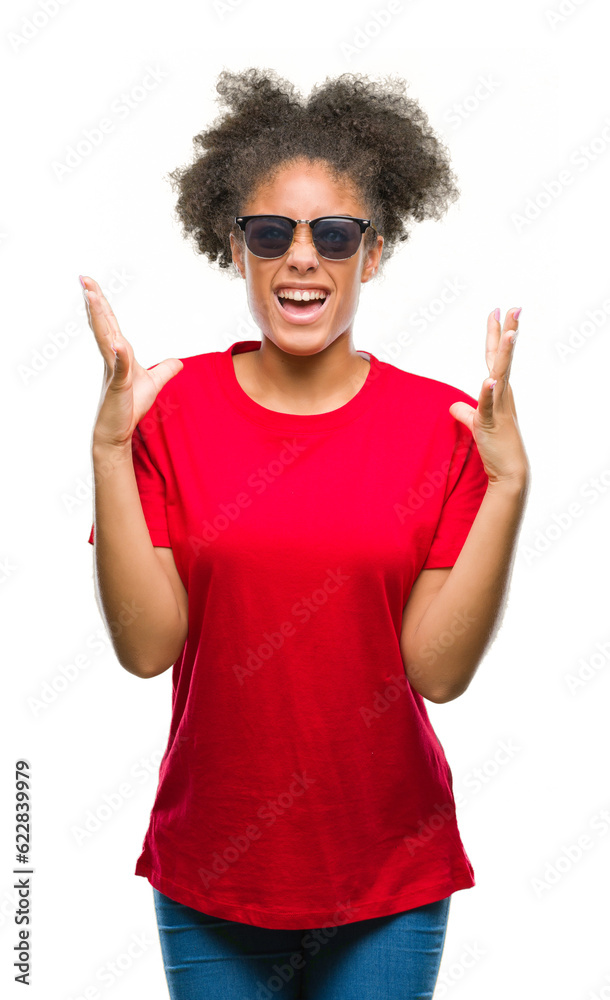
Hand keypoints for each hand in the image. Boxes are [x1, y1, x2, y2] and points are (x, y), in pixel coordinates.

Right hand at [81, 275, 183, 449]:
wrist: (117, 432)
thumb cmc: (129, 408)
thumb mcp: (153, 384)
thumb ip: (164, 370)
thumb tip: (178, 362)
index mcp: (118, 354)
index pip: (110, 325)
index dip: (101, 305)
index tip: (90, 285)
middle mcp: (112, 358)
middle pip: (103, 325)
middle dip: (95, 301)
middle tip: (84, 279)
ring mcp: (113, 371)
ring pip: (106, 339)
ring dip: (100, 318)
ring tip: (91, 296)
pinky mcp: (118, 386)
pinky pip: (120, 368)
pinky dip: (120, 355)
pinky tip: (119, 344)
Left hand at [448, 307, 529, 488]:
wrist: (508, 470)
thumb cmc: (496, 445)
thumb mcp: (477, 424)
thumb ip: (466, 412)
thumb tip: (454, 406)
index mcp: (499, 391)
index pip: (496, 358)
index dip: (496, 336)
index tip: (498, 313)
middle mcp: (502, 394)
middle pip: (503, 358)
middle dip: (508, 333)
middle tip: (514, 308)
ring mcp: (499, 407)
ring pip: (501, 375)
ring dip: (505, 355)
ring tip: (510, 333)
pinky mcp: (491, 422)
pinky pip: (489, 405)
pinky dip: (488, 393)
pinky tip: (489, 380)